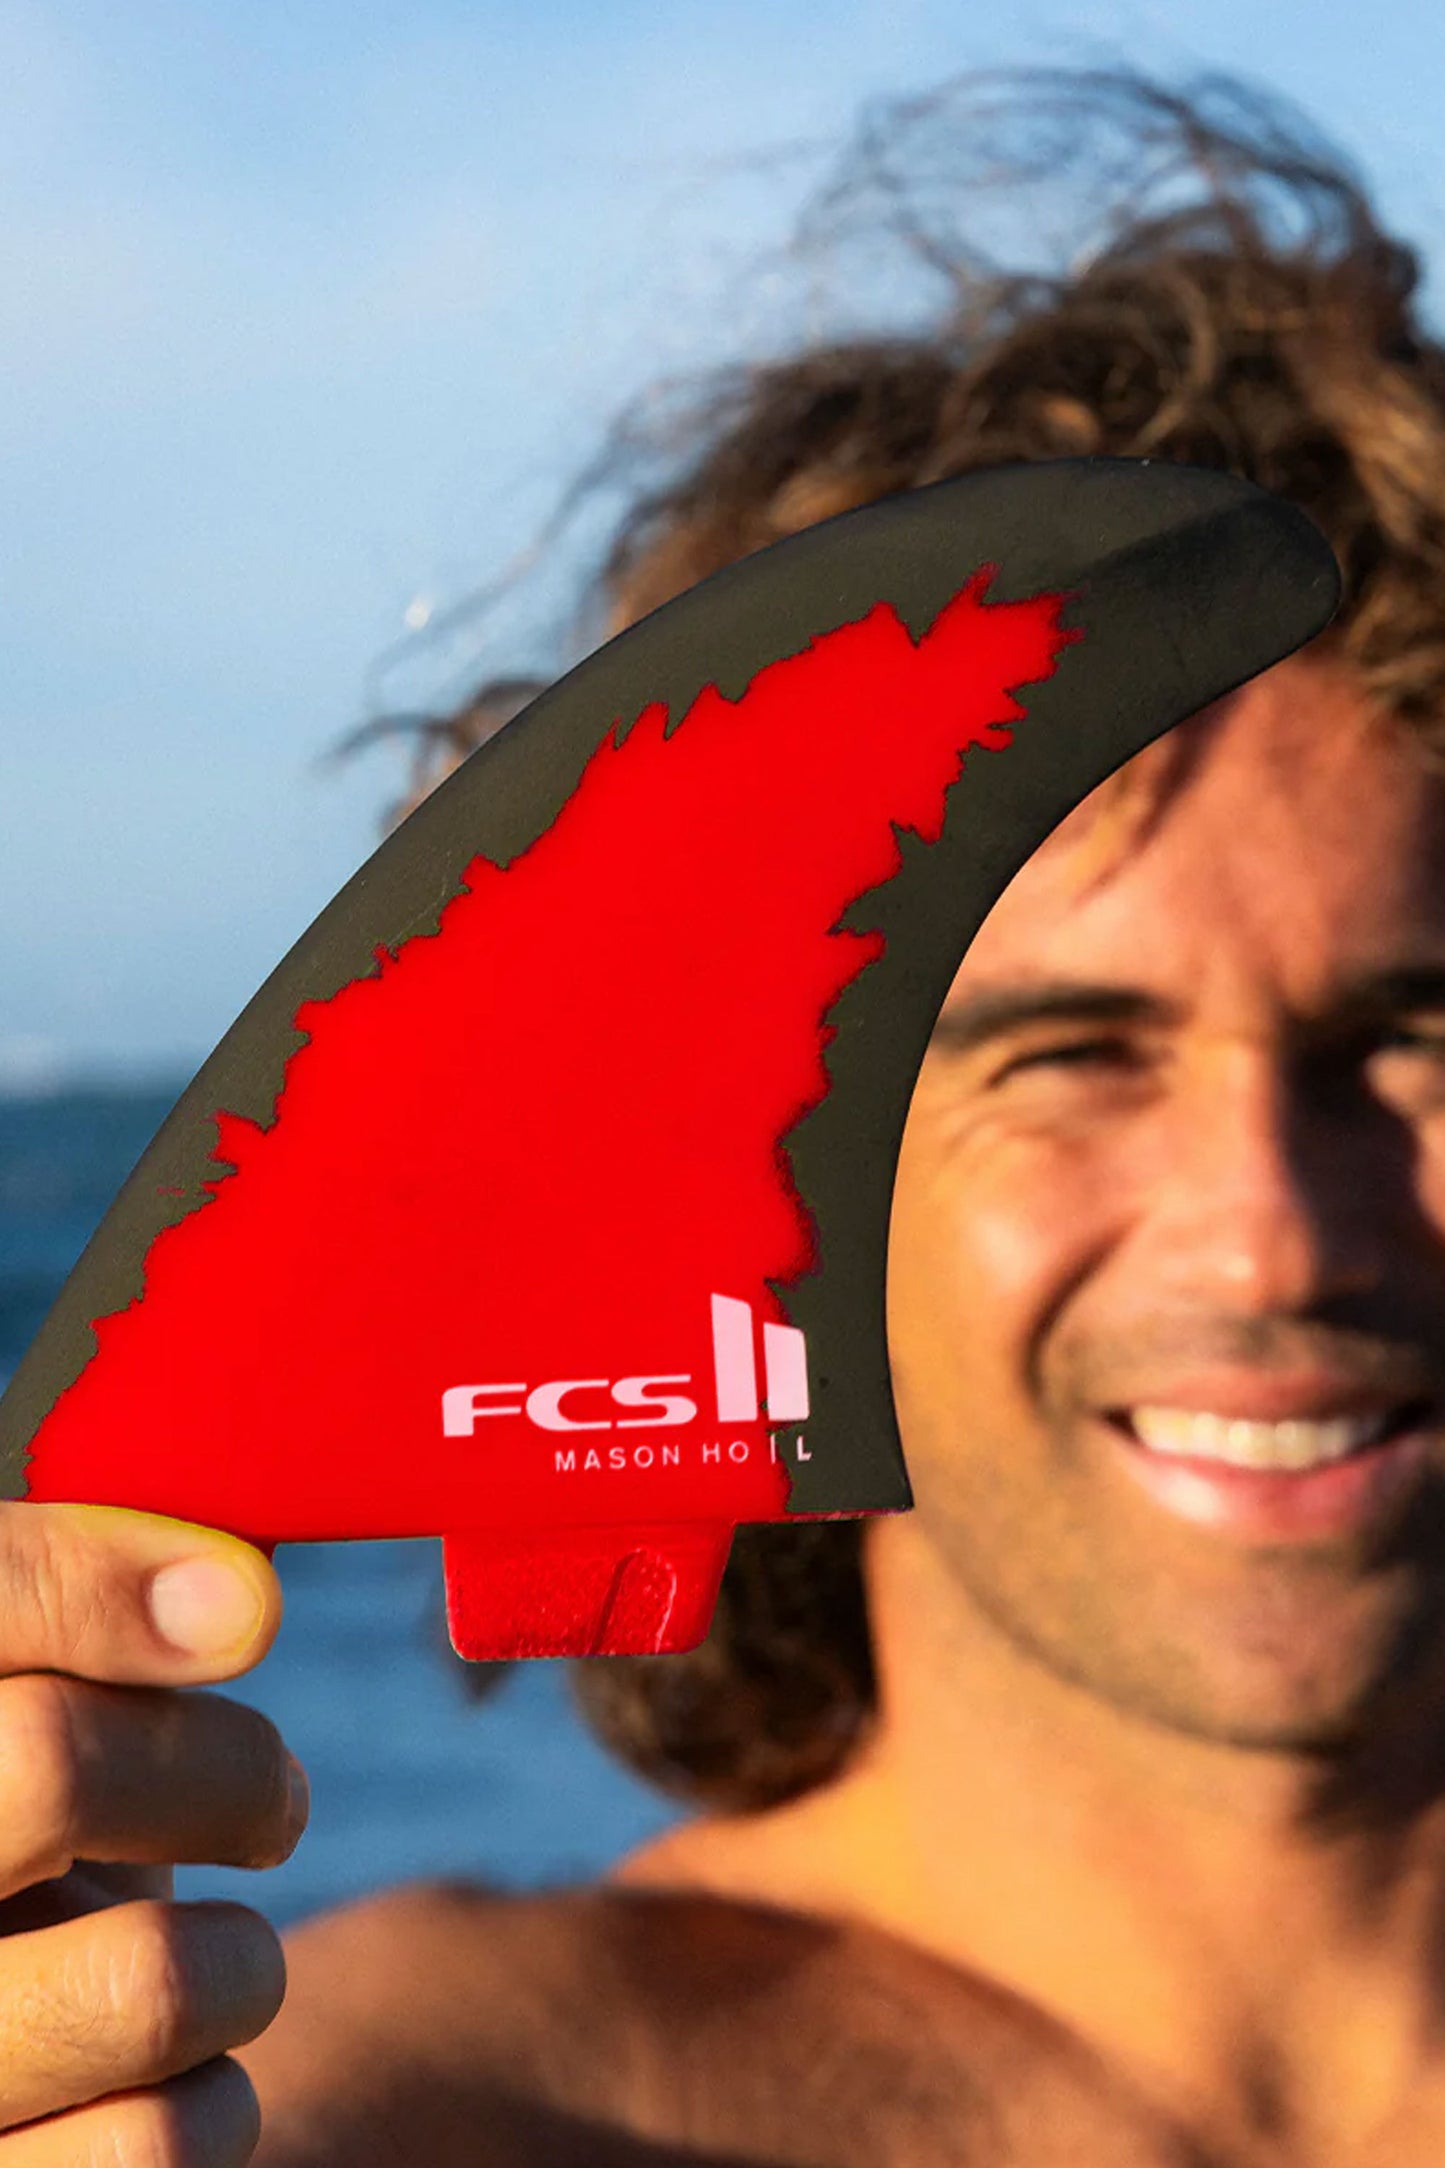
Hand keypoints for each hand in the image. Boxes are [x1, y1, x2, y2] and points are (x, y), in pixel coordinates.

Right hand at [0, 1502, 303, 2163]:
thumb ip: (91, 1602)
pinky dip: (212, 2105)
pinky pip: (159, 2146)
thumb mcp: (28, 1709)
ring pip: (150, 1981)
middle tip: (272, 1800)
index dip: (113, 1581)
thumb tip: (237, 1588)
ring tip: (218, 1965)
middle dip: (227, 1769)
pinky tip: (158, 2085)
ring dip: (241, 1965)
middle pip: (51, 1761)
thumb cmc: (14, 1847)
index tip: (244, 1611)